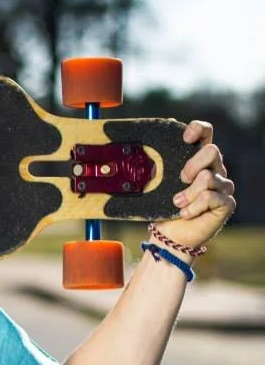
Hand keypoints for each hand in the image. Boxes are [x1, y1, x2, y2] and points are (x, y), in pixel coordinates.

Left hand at [152, 121, 235, 253]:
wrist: (169, 235)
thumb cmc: (163, 207)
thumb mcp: (155, 184)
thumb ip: (154, 167)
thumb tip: (137, 150)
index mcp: (198, 159)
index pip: (206, 134)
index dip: (199, 130)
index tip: (185, 138)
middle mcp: (214, 169)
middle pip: (212, 151)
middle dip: (192, 164)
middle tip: (180, 179)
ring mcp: (223, 186)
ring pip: (208, 177)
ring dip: (187, 194)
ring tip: (178, 203)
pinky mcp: (226, 203)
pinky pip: (210, 197)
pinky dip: (193, 207)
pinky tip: (186, 213)